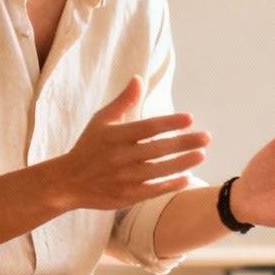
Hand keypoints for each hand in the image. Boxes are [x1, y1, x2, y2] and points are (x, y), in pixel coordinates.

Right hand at [57, 77, 210, 210]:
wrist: (68, 182)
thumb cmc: (89, 147)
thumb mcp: (101, 121)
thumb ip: (123, 101)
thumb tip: (138, 78)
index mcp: (115, 136)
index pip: (148, 127)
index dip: (170, 122)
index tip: (190, 119)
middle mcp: (120, 157)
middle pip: (159, 149)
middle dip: (185, 143)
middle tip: (206, 137)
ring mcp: (124, 178)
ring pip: (159, 170)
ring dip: (182, 163)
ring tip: (201, 155)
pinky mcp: (126, 196)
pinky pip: (153, 190)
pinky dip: (170, 185)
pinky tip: (187, 178)